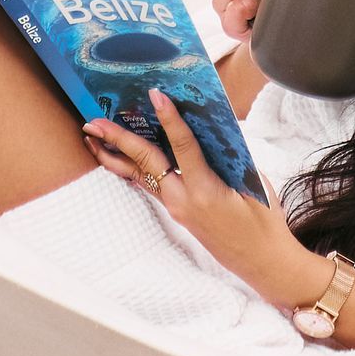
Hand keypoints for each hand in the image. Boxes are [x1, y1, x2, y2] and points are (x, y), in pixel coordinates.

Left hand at [82, 92, 324, 311]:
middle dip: (117, 140)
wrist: (259, 259)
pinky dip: (131, 168)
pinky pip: (148, 185)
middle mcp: (183, 200)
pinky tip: (118, 158)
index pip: (183, 147)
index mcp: (206, 190)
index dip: (170, 119)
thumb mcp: (254, 182)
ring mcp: (176, 208)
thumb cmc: (262, 219)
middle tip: (93, 121)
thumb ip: (228, 156)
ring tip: (92, 137)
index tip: (157, 96)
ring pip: (139, 176)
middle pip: (145, 163)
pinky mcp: (176, 212)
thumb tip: (208, 130)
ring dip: (114, 156)